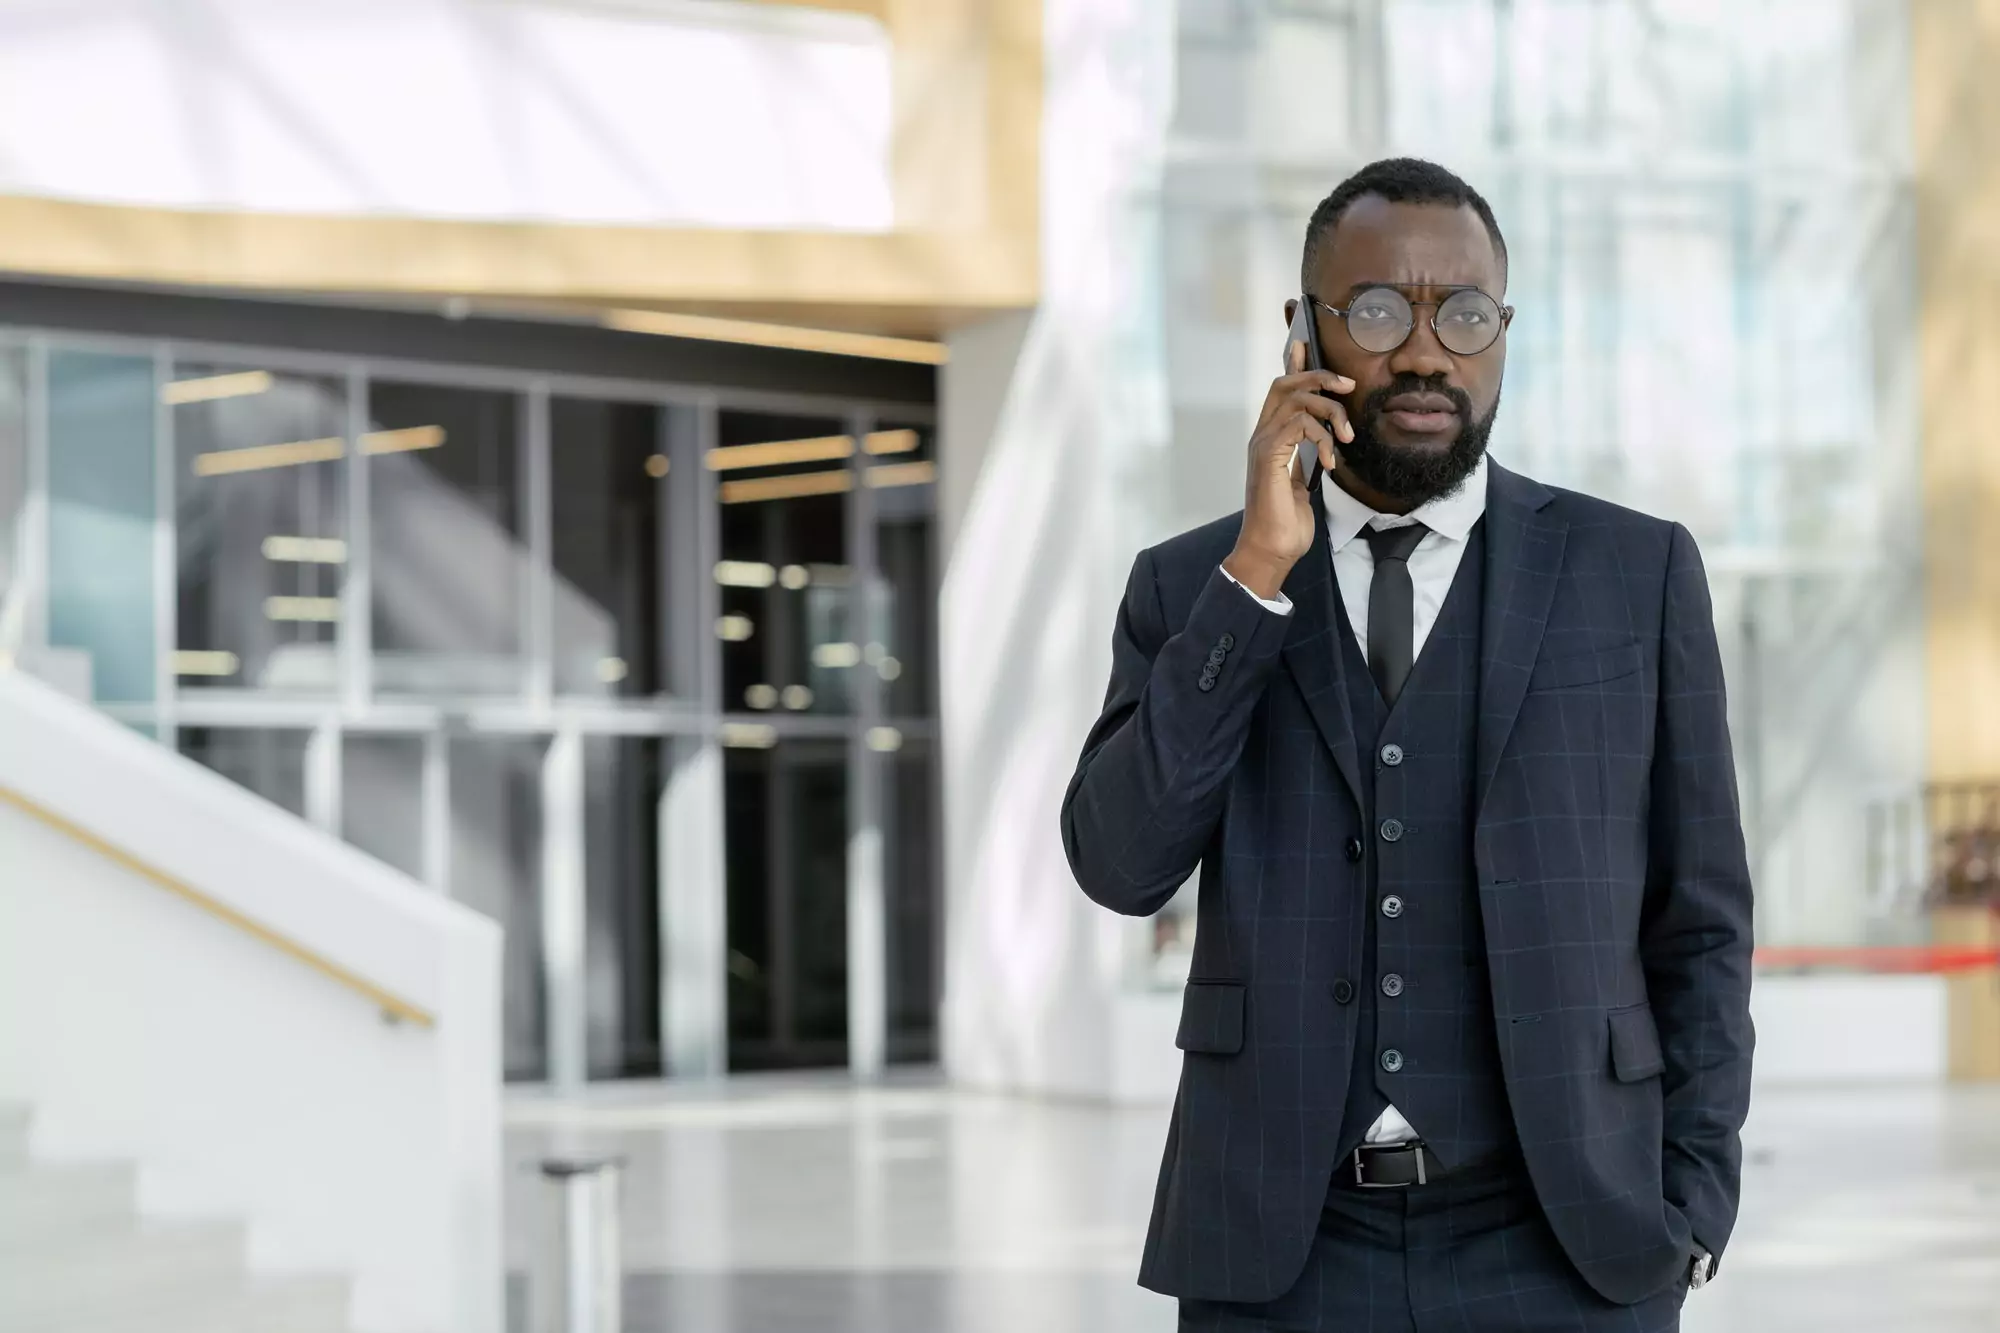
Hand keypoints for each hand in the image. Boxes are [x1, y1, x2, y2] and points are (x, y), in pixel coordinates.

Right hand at [1223, 339, 1351, 598]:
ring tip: (1348, 436)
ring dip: (1330, 410)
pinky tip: (1332, 459)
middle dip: (1318, 376)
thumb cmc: (1287, 523)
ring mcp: (1262, 444)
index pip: (1281, 390)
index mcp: (1270, 439)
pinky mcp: (1268, 456)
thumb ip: (1306, 459)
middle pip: (1285, 383)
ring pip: (1295, 399)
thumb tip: (1324, 444)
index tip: (1305, 342)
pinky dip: (1321, 436)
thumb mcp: (1302, 484)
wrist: (1271, 551)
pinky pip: (1298, 425)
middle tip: (1348, 386)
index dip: (1294, 363)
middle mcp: (1262, 435)